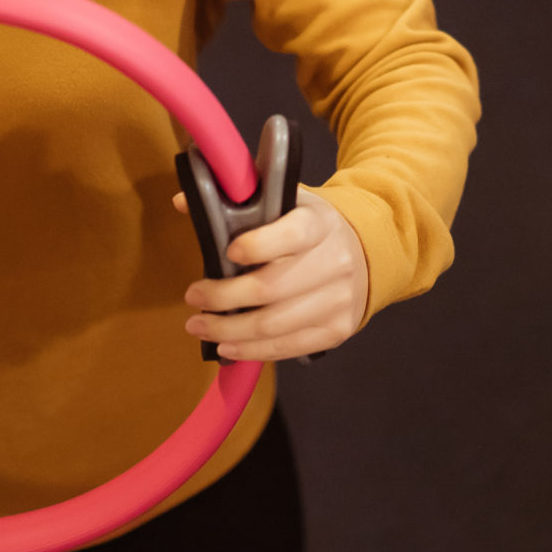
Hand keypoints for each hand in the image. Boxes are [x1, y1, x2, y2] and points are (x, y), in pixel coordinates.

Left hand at [177, 187, 368, 361]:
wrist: (368, 253)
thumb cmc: (313, 229)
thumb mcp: (287, 202)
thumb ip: (240, 200)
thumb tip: (183, 201)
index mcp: (319, 223)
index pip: (292, 234)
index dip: (257, 246)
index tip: (228, 252)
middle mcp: (334, 262)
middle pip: (270, 288)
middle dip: (223, 297)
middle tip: (194, 296)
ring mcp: (337, 300)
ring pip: (273, 325)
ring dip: (228, 330)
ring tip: (200, 326)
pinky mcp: (336, 330)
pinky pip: (287, 347)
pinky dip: (252, 350)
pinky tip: (228, 345)